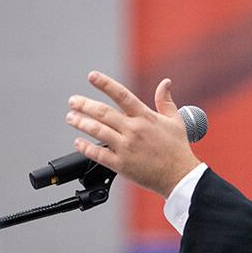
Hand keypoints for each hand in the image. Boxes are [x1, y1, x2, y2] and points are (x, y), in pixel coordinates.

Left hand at [65, 71, 201, 197]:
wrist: (180, 176)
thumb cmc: (178, 149)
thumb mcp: (176, 121)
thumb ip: (166, 101)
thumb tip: (165, 82)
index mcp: (145, 117)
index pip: (122, 95)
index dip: (105, 84)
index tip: (92, 76)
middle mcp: (134, 130)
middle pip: (103, 112)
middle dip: (84, 105)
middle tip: (73, 101)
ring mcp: (126, 147)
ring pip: (97, 131)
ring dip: (81, 123)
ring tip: (71, 117)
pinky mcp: (121, 165)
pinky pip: (98, 154)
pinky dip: (85, 147)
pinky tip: (78, 142)